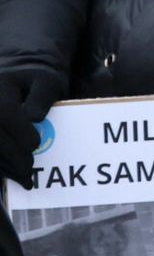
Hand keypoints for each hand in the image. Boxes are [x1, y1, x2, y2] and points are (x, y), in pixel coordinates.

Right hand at [0, 72, 57, 187]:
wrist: (19, 77)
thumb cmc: (38, 81)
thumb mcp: (47, 81)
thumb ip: (42, 97)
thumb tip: (34, 118)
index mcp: (0, 86)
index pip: (4, 112)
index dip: (19, 132)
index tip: (35, 145)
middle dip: (12, 155)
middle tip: (29, 168)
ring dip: (4, 166)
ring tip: (24, 178)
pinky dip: (0, 166)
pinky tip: (14, 175)